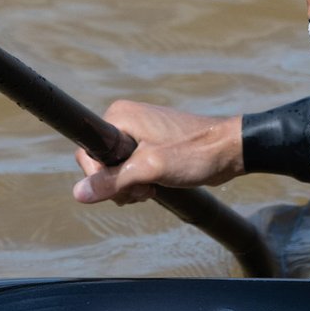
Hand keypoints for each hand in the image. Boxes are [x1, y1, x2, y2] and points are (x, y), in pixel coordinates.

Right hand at [71, 101, 242, 205]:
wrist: (230, 151)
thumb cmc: (194, 153)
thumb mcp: (150, 169)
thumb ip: (113, 180)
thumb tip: (79, 194)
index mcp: (119, 116)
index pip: (87, 152)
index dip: (100, 176)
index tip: (126, 184)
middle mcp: (125, 120)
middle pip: (100, 164)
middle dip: (118, 185)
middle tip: (144, 188)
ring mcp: (137, 133)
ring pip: (115, 171)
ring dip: (130, 188)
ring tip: (152, 188)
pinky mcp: (149, 146)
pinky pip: (130, 170)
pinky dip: (139, 184)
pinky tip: (155, 187)